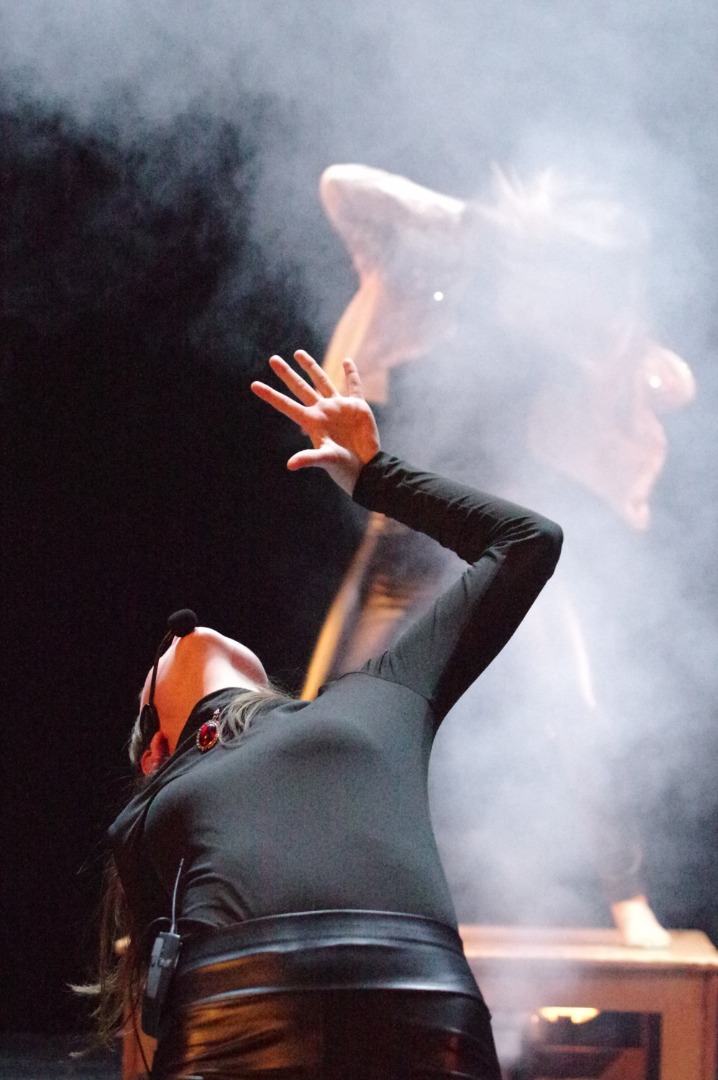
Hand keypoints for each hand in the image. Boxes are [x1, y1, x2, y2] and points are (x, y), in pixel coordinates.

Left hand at [251, 350, 380, 494]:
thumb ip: (308, 458)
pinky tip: (346, 362)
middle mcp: (322, 411)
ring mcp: (339, 407)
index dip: (270, 395)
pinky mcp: (357, 407)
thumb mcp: (325, 459)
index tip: (254, 385)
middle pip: (301, 388)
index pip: (286, 405)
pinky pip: (353, 386)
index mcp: (312, 422)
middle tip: (273, 359)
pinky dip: (351, 374)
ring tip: (298, 353)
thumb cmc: (343, 467)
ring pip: (322, 382)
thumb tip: (290, 465)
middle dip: (287, 374)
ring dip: (311, 367)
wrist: (366, 467)